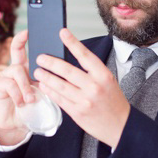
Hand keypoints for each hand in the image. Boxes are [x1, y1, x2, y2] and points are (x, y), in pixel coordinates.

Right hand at [0, 30, 37, 145]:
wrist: (18, 124)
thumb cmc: (32, 107)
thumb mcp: (42, 94)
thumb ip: (47, 83)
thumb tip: (62, 74)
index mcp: (27, 70)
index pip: (25, 51)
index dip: (24, 39)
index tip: (30, 29)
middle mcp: (15, 71)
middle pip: (16, 51)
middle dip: (19, 41)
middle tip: (25, 34)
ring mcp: (6, 78)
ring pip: (17, 70)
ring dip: (26, 85)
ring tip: (31, 98)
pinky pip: (9, 84)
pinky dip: (18, 95)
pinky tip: (22, 103)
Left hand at [33, 29, 131, 147]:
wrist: (120, 126)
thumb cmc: (113, 101)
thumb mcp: (108, 82)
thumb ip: (91, 72)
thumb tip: (69, 60)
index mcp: (104, 76)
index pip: (85, 56)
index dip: (72, 43)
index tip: (62, 32)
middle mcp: (94, 87)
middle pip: (67, 71)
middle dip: (50, 62)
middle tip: (40, 57)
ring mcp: (85, 101)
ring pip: (60, 85)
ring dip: (46, 77)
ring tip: (37, 71)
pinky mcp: (77, 113)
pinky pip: (59, 99)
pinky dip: (49, 91)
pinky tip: (44, 86)